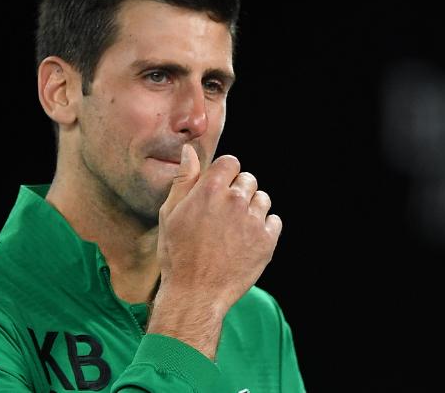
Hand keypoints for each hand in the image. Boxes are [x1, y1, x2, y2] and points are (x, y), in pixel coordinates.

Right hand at [148, 144, 281, 358]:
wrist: (195, 294)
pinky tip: (247, 241)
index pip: (231, 162)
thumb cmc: (177, 254)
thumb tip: (189, 151)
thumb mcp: (170, 213)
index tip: (218, 190)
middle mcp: (235, 200)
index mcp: (210, 189)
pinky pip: (274, 221)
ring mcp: (253, 220)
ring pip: (262, 200)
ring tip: (235, 230)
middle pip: (248, 180)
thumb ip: (183, 179)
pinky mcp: (267, 241)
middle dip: (238, 192)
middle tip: (224, 216)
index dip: (225, 175)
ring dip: (252, 209)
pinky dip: (264, 228)